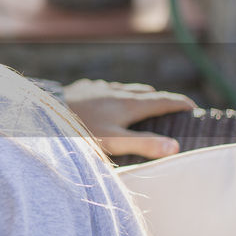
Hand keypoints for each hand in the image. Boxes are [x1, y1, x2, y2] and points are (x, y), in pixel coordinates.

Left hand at [62, 79, 196, 158]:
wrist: (41, 112)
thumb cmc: (79, 130)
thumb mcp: (113, 142)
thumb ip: (143, 145)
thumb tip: (175, 147)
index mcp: (128, 104)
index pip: (162, 101)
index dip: (179, 104)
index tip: (193, 108)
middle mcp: (116, 92)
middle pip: (145, 93)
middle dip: (161, 99)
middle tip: (172, 108)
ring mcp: (98, 88)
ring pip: (125, 89)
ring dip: (139, 95)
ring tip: (144, 103)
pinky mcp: (82, 88)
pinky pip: (105, 88)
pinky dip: (115, 93)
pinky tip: (108, 99)